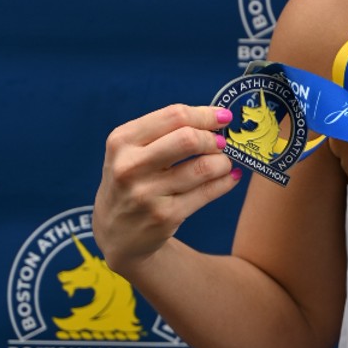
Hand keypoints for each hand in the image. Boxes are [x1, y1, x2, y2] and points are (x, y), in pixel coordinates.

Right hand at [94, 104, 240, 272]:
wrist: (116, 232)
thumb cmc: (133, 181)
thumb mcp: (132, 151)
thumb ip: (167, 132)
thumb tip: (217, 117)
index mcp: (122, 141)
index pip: (174, 116)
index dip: (206, 115)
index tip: (224, 117)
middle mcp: (130, 166)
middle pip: (188, 139)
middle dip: (214, 139)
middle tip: (222, 143)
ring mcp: (146, 194)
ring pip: (203, 167)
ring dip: (223, 162)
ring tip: (224, 163)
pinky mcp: (165, 216)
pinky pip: (208, 192)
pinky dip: (227, 181)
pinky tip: (231, 177)